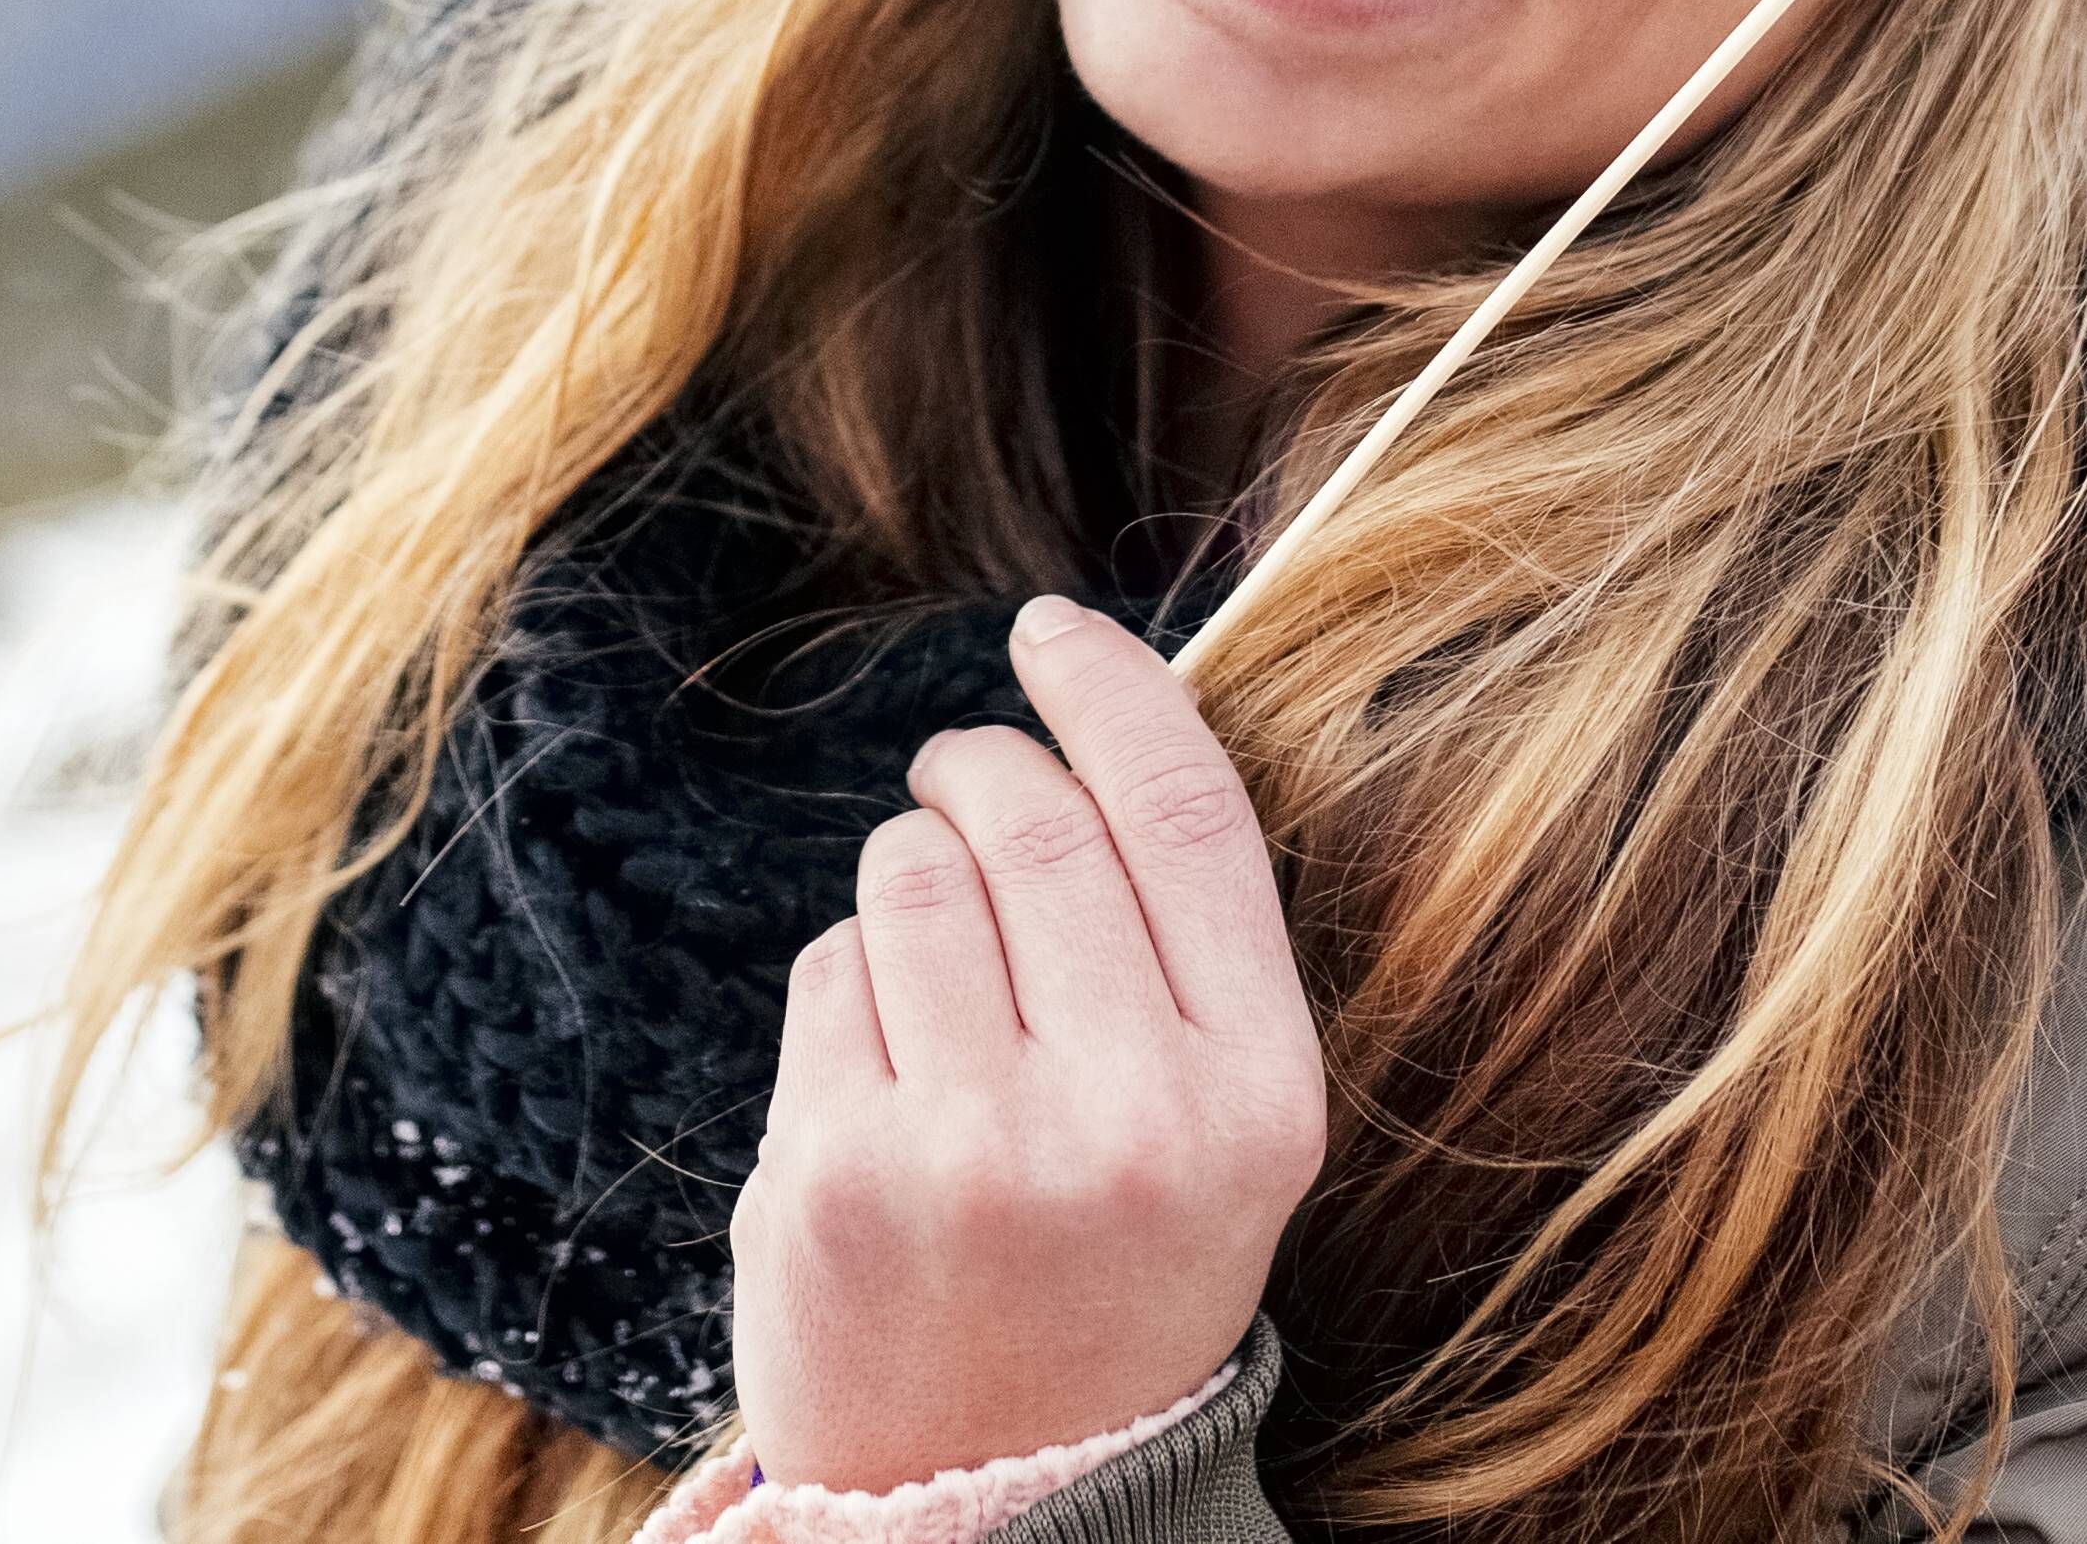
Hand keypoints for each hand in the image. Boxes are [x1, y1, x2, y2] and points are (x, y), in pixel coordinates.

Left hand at [727, 594, 1328, 1493]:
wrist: (999, 1497)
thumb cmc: (1107, 1277)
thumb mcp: (1215, 1133)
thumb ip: (1180, 948)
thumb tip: (1095, 718)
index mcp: (1257, 1095)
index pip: (1185, 811)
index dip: (1112, 686)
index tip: (1055, 629)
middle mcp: (1130, 1116)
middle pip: (1036, 819)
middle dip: (980, 765)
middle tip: (958, 777)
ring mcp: (976, 1147)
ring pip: (913, 875)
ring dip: (908, 877)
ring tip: (931, 968)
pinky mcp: (838, 1171)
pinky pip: (829, 970)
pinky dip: (845, 989)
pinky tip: (880, 1079)